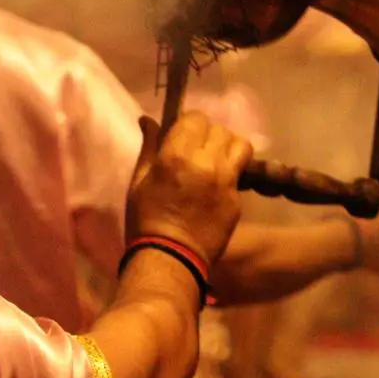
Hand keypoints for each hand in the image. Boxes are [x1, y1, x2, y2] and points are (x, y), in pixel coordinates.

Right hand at [125, 113, 252, 263]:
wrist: (170, 258)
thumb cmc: (145, 219)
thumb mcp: (138, 181)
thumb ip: (149, 147)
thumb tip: (149, 120)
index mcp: (177, 155)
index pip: (195, 118)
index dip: (189, 124)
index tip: (182, 137)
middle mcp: (206, 163)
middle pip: (219, 130)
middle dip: (208, 135)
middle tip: (198, 151)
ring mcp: (226, 182)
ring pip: (240, 146)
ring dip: (228, 148)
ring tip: (216, 161)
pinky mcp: (237, 200)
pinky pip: (239, 174)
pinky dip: (230, 173)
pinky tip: (217, 186)